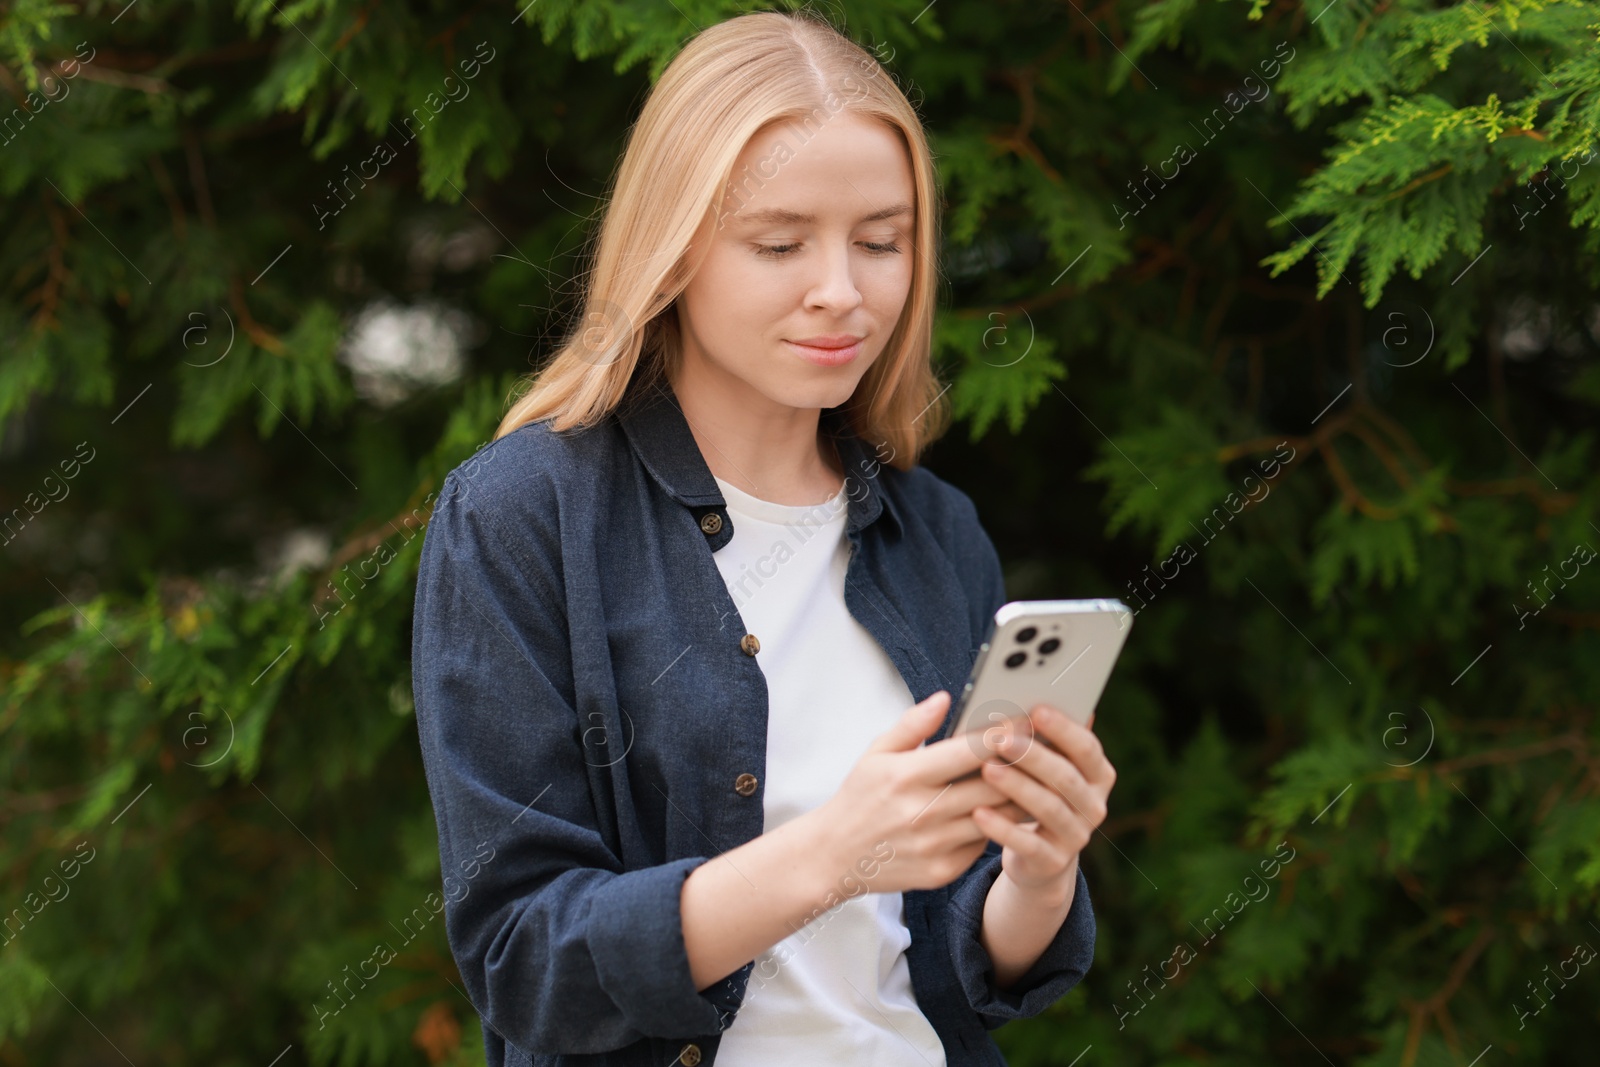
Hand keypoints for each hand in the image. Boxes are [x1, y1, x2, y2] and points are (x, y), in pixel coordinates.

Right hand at [802, 691, 1032, 895]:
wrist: (833, 857)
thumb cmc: (860, 797)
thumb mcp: (876, 753)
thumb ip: (912, 724)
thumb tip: (945, 698)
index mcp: (906, 776)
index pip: (967, 751)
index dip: (1001, 734)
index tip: (1026, 720)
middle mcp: (921, 812)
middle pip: (991, 784)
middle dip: (1024, 764)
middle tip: (1048, 747)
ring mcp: (933, 845)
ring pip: (996, 817)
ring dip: (1022, 797)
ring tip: (1043, 777)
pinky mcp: (942, 871)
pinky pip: (983, 845)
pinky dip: (999, 827)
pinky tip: (1013, 811)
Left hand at [970, 705, 1115, 899]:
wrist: (1037, 857)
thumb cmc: (1035, 793)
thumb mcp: (1045, 767)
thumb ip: (1045, 737)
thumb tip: (1036, 690)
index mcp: (1098, 775)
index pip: (1087, 748)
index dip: (1064, 729)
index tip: (1036, 709)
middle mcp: (1094, 805)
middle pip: (1066, 777)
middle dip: (1033, 755)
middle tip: (1001, 737)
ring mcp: (1077, 836)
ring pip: (1049, 809)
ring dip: (1017, 787)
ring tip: (986, 770)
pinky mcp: (1053, 862)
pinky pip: (1028, 844)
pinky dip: (1003, 828)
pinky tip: (979, 813)